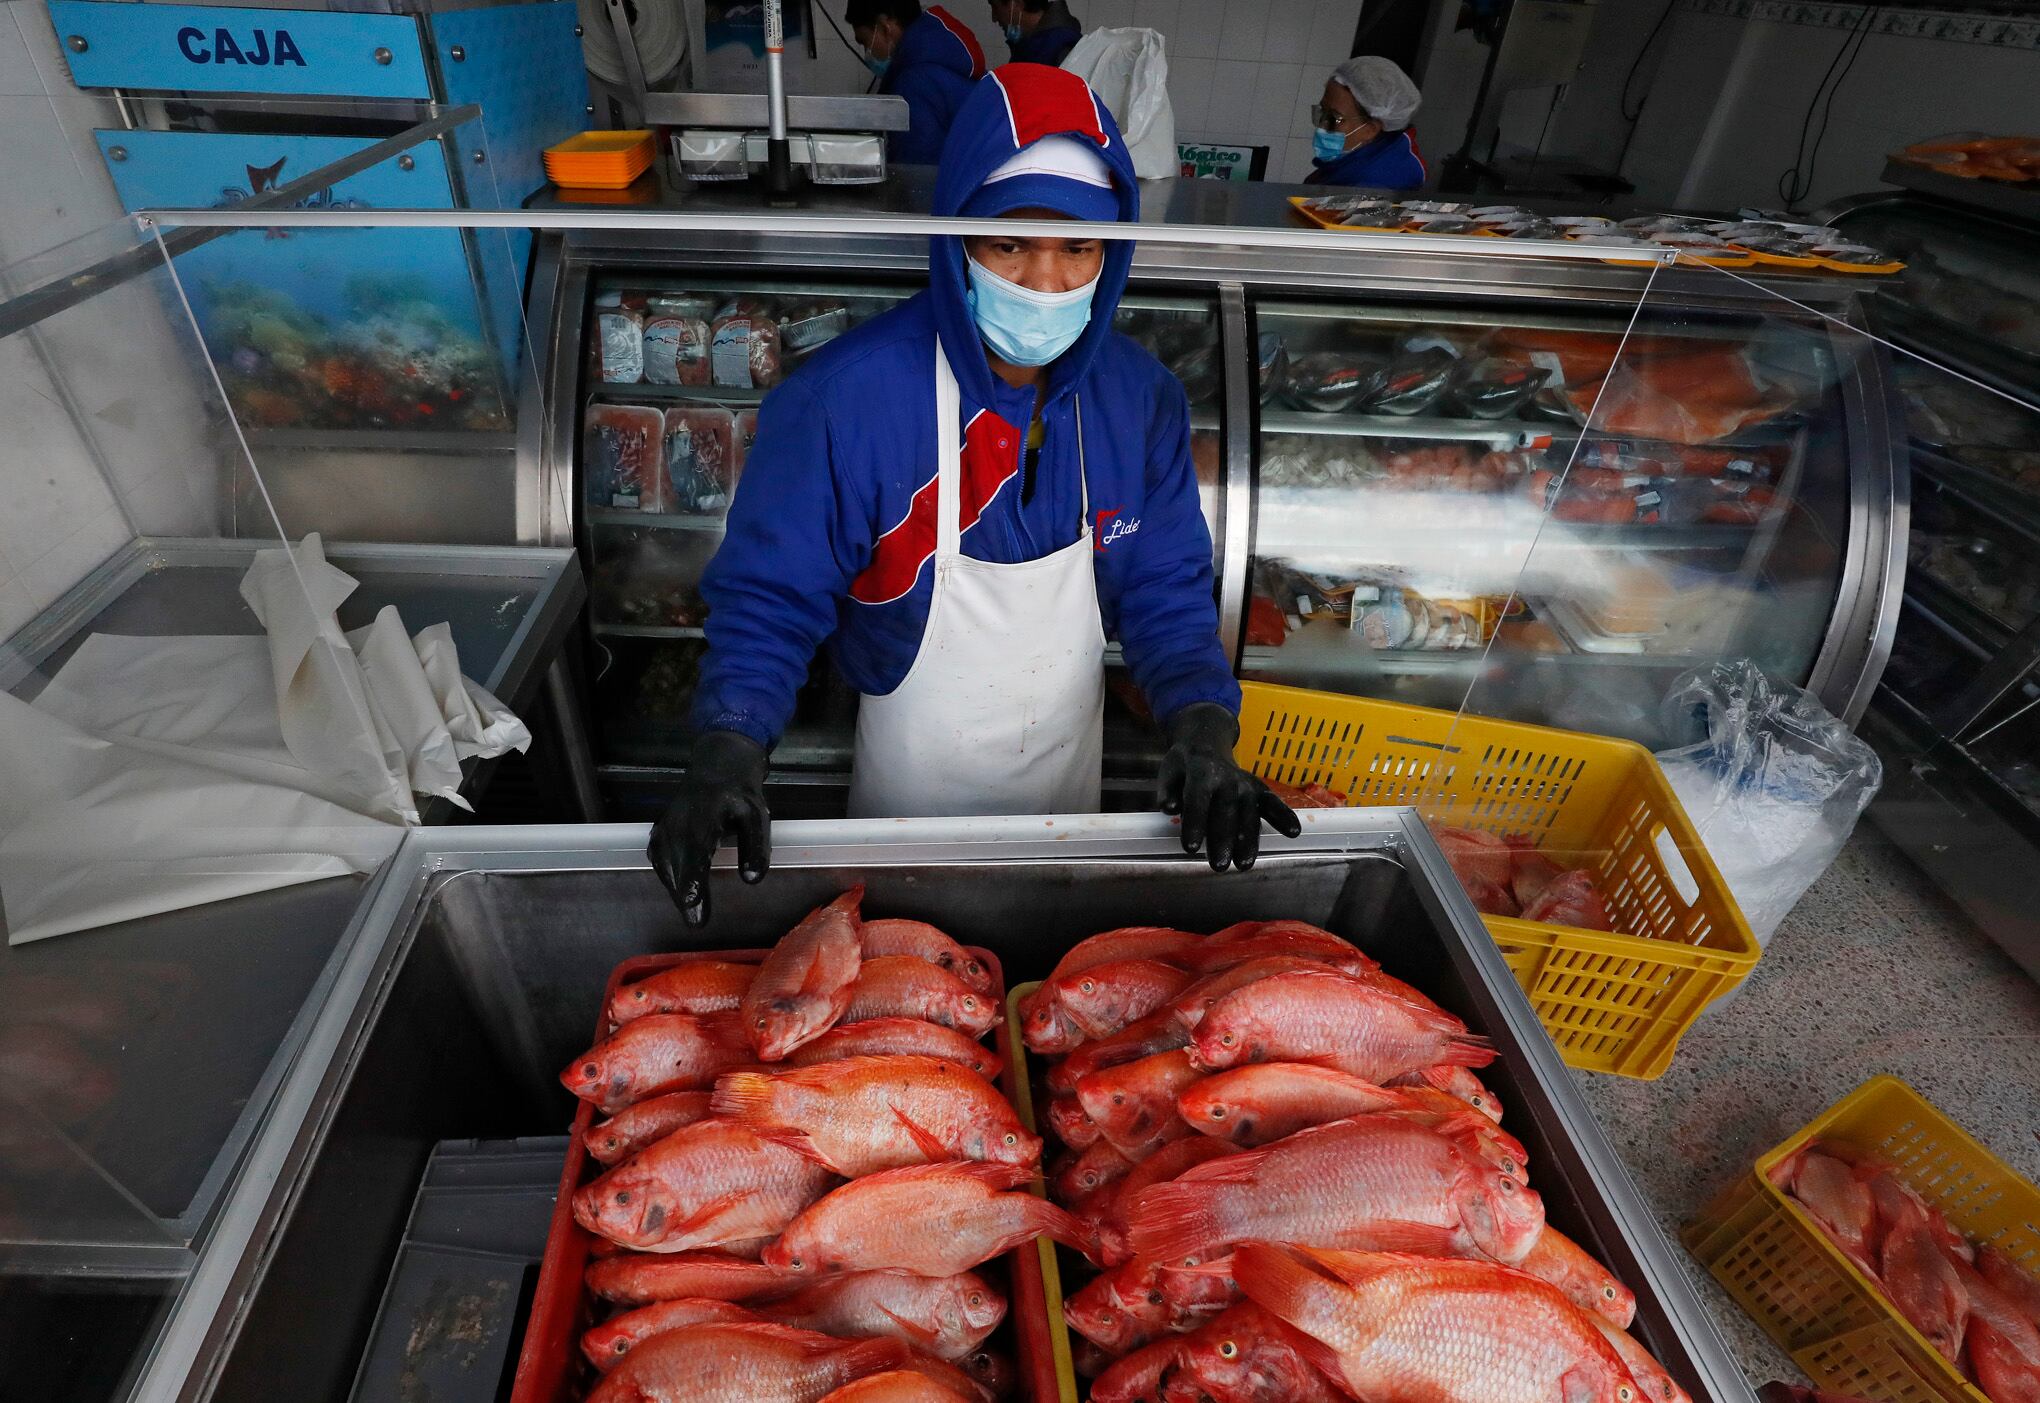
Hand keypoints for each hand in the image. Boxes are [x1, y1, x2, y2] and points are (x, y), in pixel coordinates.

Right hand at [648, 730, 770, 926]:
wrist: (716, 767)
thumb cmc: (739, 795)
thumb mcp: (756, 816)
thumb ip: (755, 847)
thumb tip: (752, 879)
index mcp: (701, 821)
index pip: (694, 860)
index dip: (693, 888)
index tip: (695, 912)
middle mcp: (676, 826)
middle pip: (676, 869)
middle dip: (684, 897)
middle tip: (697, 922)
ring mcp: (663, 829)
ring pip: (665, 867)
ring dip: (676, 891)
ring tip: (692, 912)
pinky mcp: (658, 833)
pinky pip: (659, 861)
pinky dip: (669, 878)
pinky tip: (681, 890)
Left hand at [1154, 702, 1301, 871]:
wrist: (1207, 744)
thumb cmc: (1184, 767)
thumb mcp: (1169, 772)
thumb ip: (1167, 791)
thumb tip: (1169, 807)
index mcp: (1201, 773)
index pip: (1197, 799)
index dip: (1194, 822)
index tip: (1191, 847)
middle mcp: (1227, 779)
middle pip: (1225, 811)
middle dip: (1223, 839)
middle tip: (1219, 865)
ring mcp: (1246, 786)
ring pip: (1248, 814)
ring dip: (1248, 840)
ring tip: (1244, 864)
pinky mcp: (1260, 791)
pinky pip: (1273, 804)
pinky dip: (1284, 816)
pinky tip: (1293, 832)